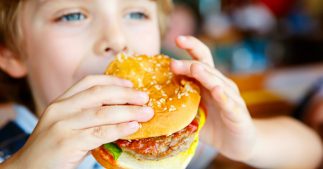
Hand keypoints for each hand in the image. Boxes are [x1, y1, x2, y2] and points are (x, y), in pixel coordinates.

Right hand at [2, 75, 153, 168]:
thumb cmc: (53, 149)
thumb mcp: (68, 126)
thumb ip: (89, 118)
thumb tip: (122, 113)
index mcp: (61, 102)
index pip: (89, 82)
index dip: (112, 80)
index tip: (131, 84)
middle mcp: (61, 109)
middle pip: (99, 94)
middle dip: (126, 94)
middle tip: (145, 98)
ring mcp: (62, 125)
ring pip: (102, 113)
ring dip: (129, 111)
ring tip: (147, 113)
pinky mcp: (67, 142)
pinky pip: (99, 133)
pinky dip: (119, 129)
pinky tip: (133, 127)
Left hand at [170, 36, 255, 160]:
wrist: (238, 144)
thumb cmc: (213, 125)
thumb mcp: (193, 112)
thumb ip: (180, 102)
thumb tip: (152, 99)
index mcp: (209, 83)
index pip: (201, 59)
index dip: (192, 47)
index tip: (177, 39)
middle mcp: (221, 86)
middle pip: (206, 68)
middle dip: (189, 64)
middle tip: (173, 64)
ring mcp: (231, 98)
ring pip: (218, 82)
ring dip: (205, 75)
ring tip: (194, 69)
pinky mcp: (237, 113)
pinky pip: (229, 103)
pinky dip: (223, 97)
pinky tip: (216, 90)